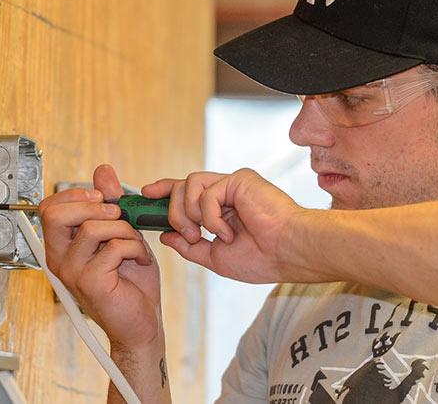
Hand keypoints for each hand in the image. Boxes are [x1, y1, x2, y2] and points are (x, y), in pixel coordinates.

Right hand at [39, 164, 163, 350]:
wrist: (142, 321)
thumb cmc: (131, 282)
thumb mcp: (121, 232)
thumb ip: (109, 203)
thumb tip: (102, 171)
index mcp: (62, 245)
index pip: (49, 207)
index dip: (76, 195)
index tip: (102, 198)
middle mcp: (60, 258)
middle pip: (55, 213)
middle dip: (93, 206)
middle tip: (117, 216)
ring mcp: (72, 272)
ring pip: (92, 227)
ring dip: (124, 230)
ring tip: (134, 245)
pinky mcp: (90, 282)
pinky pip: (113, 247)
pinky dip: (135, 248)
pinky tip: (140, 260)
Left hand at [142, 168, 320, 283]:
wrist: (290, 253)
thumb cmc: (263, 258)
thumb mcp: (216, 257)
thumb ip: (190, 246)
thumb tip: (165, 236)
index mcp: (222, 207)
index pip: (186, 191)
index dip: (165, 190)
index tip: (147, 194)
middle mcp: (226, 191)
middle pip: (181, 187)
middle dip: (173, 213)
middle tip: (188, 235)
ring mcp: (232, 183)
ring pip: (189, 184)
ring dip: (189, 214)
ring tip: (204, 234)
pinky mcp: (239, 179)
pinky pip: (207, 192)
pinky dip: (210, 217)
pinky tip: (227, 232)